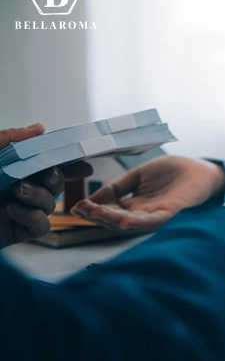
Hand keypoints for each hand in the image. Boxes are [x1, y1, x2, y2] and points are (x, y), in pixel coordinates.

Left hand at [0, 124, 92, 247]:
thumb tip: (39, 128)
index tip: (81, 159)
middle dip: (54, 176)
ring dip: (40, 196)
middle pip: (53, 180)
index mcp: (4, 166)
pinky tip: (14, 212)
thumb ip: (8, 138)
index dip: (64, 159)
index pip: (41, 159)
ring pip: (51, 202)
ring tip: (17, 194)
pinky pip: (41, 225)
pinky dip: (33, 217)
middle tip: (41, 175)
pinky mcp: (15, 232)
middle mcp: (12, 186)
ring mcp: (15, 210)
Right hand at [72, 156, 224, 230]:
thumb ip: (117, 186)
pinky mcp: (173, 213)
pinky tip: (124, 221)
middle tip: (80, 210)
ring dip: (111, 220)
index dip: (92, 210)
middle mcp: (144, 214)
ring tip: (94, 213)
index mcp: (134, 205)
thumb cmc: (174, 172)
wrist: (201, 169)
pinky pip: (154, 221)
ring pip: (130, 223)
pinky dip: (138, 222)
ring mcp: (158, 215)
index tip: (75, 207)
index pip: (108, 212)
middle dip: (96, 216)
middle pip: (115, 221)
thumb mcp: (138, 175)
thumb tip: (93, 198)